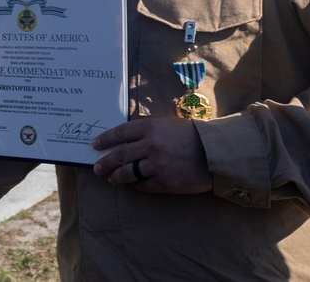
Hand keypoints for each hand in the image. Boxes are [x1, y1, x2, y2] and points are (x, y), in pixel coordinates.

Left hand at [91, 117, 210, 193]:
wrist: (214, 153)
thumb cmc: (191, 135)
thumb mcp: (167, 124)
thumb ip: (147, 129)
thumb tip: (125, 136)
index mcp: (150, 128)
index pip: (120, 133)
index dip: (106, 139)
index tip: (95, 145)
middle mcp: (151, 145)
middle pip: (120, 155)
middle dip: (105, 163)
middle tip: (97, 168)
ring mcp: (157, 165)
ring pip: (128, 173)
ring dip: (116, 177)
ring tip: (111, 179)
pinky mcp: (165, 182)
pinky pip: (143, 186)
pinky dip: (135, 186)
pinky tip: (132, 185)